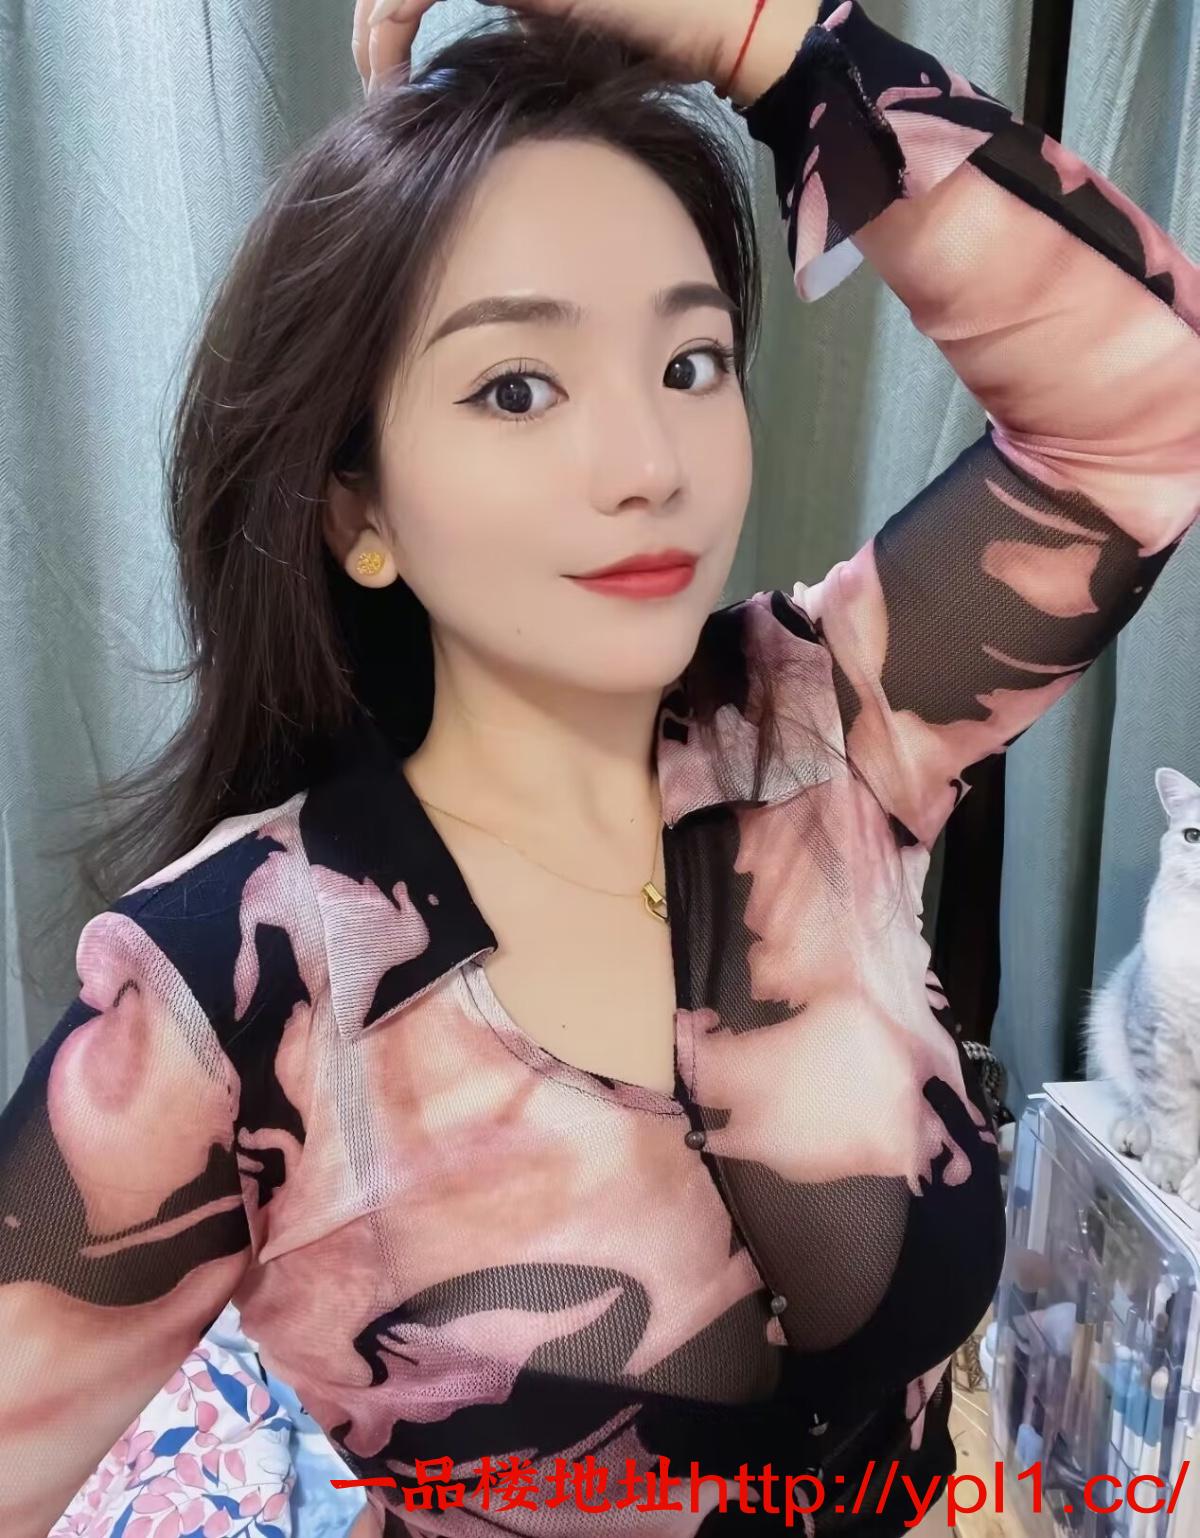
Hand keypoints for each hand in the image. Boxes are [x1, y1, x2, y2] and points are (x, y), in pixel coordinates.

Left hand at [352, 0, 751, 99]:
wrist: (712, 22)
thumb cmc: (661, 46)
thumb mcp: (569, 55)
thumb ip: (523, 49)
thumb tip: (475, 100)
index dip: (387, 27)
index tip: (390, 87)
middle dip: (369, 29)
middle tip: (373, 88)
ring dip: (371, 30)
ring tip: (378, 85)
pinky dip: (389, 26)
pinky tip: (393, 75)